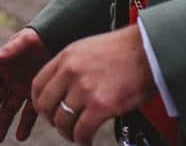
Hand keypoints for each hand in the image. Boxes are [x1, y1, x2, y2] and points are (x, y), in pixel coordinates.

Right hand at [0, 27, 49, 141]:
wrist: (58, 40)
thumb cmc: (37, 38)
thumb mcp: (22, 42)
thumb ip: (5, 53)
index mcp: (0, 68)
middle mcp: (8, 81)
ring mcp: (21, 90)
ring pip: (8, 110)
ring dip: (2, 123)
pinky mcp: (36, 96)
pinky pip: (28, 114)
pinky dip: (24, 125)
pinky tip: (20, 136)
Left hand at [30, 26, 155, 143]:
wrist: (148, 51)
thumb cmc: (123, 50)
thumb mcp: (87, 49)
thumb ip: (71, 66)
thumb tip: (63, 88)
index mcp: (65, 58)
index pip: (37, 85)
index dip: (38, 103)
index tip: (45, 112)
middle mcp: (70, 72)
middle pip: (45, 105)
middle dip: (51, 121)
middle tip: (61, 126)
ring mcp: (84, 89)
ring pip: (62, 121)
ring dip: (67, 133)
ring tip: (76, 135)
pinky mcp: (101, 106)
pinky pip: (82, 131)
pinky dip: (82, 140)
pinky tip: (87, 141)